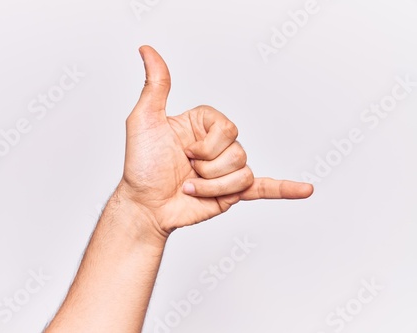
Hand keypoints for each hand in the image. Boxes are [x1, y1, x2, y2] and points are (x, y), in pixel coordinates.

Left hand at [119, 45, 312, 235]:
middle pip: (237, 150)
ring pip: (243, 172)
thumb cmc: (141, 166)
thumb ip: (156, 86)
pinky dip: (286, 189)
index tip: (182, 149)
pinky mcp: (231, 193)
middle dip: (208, 166)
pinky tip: (305, 189)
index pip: (226, 127)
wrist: (144, 206)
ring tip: (193, 188)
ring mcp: (225, 170)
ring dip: (214, 186)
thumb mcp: (144, 120)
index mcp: (203, 126)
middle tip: (186, 170)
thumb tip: (148, 51)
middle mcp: (217, 146)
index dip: (206, 144)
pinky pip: (263, 187)